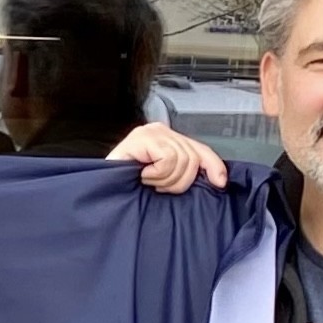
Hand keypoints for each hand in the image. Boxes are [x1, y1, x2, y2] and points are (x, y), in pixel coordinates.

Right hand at [106, 124, 225, 193]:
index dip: (213, 165)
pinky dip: (157, 174)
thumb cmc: (128, 187)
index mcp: (166, 138)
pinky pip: (168, 159)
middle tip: (158, 186)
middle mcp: (159, 130)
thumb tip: (219, 179)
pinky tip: (143, 175)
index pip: (200, 148)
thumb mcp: (165, 179)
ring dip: (165, 179)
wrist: (103, 191)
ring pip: (182, 159)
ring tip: (148, 181)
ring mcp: (150, 132)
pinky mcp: (142, 138)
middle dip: (179, 180)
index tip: (219, 183)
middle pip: (193, 156)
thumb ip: (186, 172)